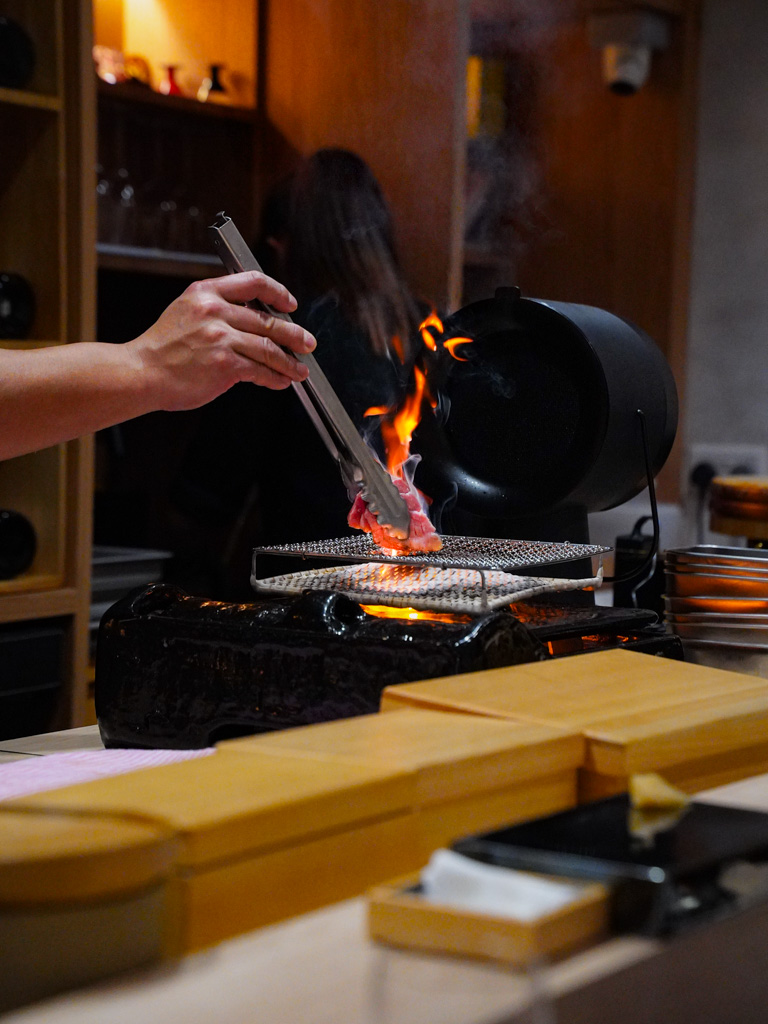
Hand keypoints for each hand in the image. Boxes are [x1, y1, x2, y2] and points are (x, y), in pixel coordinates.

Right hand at [128, 271, 315, 409]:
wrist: (141, 372)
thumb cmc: (161, 349)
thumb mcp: (185, 312)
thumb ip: (216, 310)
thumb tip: (252, 321)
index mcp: (205, 292)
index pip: (253, 282)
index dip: (277, 292)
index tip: (288, 304)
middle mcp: (215, 311)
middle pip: (268, 319)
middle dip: (294, 334)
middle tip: (307, 342)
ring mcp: (221, 337)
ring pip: (269, 347)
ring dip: (289, 361)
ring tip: (300, 369)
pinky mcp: (224, 364)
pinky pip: (260, 370)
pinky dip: (275, 377)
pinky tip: (281, 381)